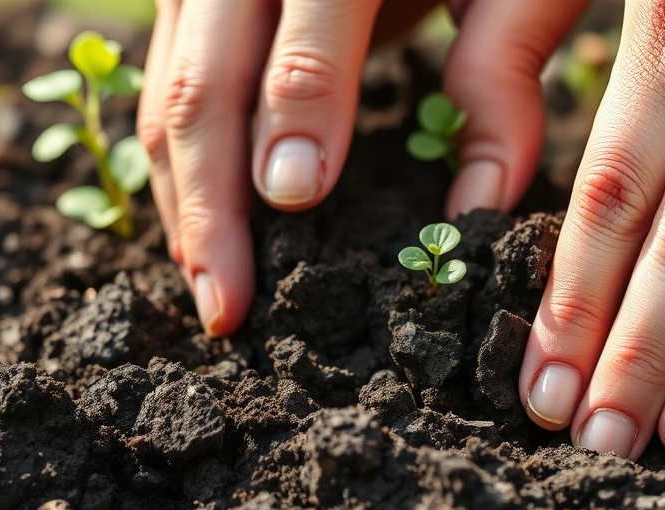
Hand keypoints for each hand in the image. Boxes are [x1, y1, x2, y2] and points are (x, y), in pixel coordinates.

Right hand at [137, 0, 585, 334]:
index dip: (295, 123)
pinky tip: (197, 221)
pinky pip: (163, 79)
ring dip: (181, 194)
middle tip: (229, 305)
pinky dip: (176, 157)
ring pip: (164, 90)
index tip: (296, 203)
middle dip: (209, 204)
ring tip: (209, 283)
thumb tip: (479, 205)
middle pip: (202, 85)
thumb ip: (500, 74)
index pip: (305, 48)